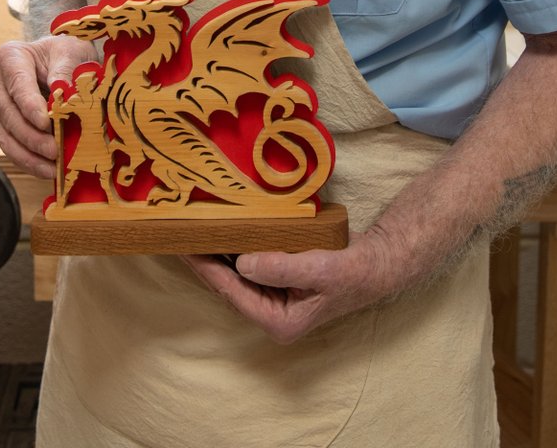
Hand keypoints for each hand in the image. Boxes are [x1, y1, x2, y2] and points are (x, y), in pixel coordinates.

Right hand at [0, 35, 96, 177]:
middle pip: (10, 115)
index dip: (29, 106)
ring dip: (29, 155)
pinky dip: (28, 161)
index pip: (18, 85)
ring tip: (53, 167)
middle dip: (32, 137)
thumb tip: (62, 91)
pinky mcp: (3, 125)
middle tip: (55, 150)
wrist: (58, 59)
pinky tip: (47, 170)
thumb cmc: (64, 52)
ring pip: (7, 136)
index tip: (45, 124)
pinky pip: (11, 147)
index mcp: (10, 57)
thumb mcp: (71, 50)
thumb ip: (66, 68)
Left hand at [182, 228, 401, 343]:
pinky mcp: (279, 283)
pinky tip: (222, 236)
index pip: (233, 292)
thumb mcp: (317, 268)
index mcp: (279, 321)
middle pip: (229, 288)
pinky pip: (248, 268)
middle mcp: (273, 315)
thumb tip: (242, 263)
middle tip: (181, 238)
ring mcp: (275, 300)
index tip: (187, 250)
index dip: (207, 270)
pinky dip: (233, 252)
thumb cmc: (350, 270)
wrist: (375, 264)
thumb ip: (279, 268)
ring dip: (217, 257)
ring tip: (193, 236)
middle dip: (205, 264)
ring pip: (236, 278)